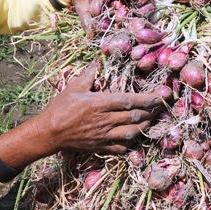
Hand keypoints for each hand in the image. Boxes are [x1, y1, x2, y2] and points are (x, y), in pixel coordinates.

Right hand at [0, 63, 161, 166]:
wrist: (49, 133)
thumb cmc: (59, 108)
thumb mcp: (73, 87)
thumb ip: (88, 76)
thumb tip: (96, 63)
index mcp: (100, 103)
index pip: (130, 100)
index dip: (147, 99)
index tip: (159, 96)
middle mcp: (106, 120)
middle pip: (135, 116)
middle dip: (151, 111)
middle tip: (161, 106)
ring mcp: (104, 135)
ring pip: (132, 133)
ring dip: (145, 126)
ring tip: (152, 120)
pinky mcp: (101, 146)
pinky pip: (121, 147)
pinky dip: (131, 143)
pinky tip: (135, 137)